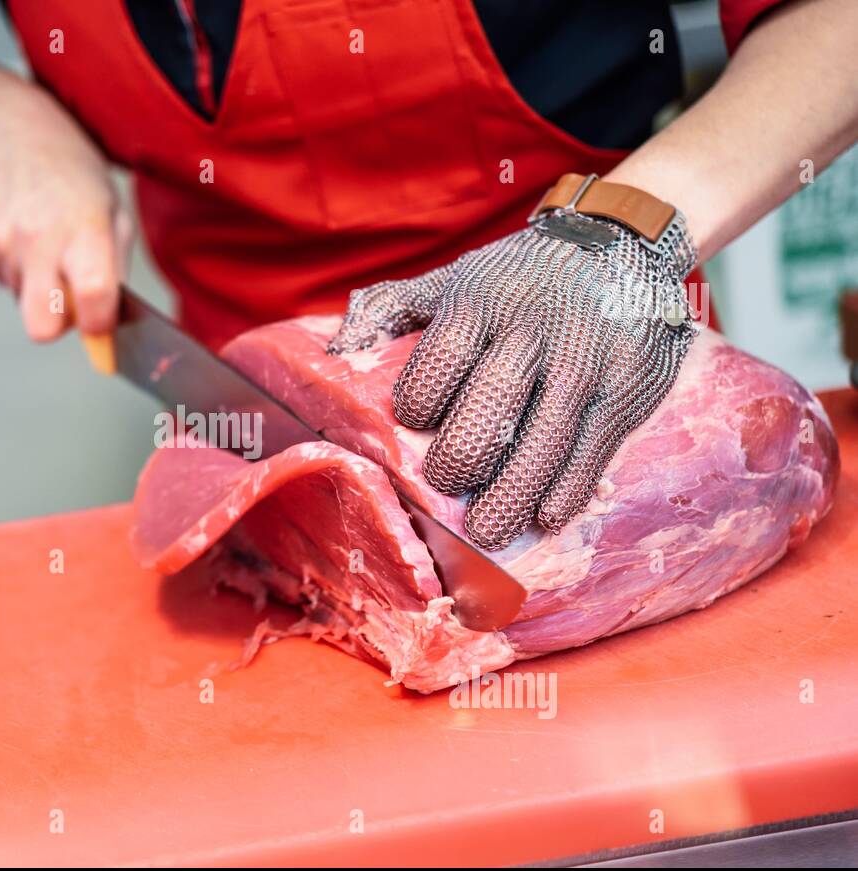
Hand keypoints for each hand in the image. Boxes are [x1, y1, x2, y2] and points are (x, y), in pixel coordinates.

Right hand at [0, 90, 132, 340]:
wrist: (8, 127)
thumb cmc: (73, 172)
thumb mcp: (113, 210)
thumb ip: (115, 270)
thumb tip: (108, 329)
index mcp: (84, 229)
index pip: (93, 298)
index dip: (99, 324)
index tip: (101, 320)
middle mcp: (39, 237)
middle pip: (41, 328)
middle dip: (57, 324)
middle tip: (69, 295)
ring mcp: (1, 240)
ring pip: (22, 301)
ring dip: (38, 283)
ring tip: (44, 238)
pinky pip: (1, 278)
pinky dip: (15, 265)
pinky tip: (20, 229)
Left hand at [329, 210, 697, 549]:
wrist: (621, 246)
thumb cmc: (518, 278)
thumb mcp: (457, 277)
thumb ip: (395, 308)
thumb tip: (337, 350)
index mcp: (482, 301)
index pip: (446, 354)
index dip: (423, 396)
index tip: (414, 422)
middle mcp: (535, 331)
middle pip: (494, 400)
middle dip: (464, 453)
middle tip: (445, 485)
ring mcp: (586, 362)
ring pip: (547, 436)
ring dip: (514, 491)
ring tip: (487, 530)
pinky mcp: (626, 390)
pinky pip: (594, 448)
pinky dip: (570, 488)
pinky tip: (546, 516)